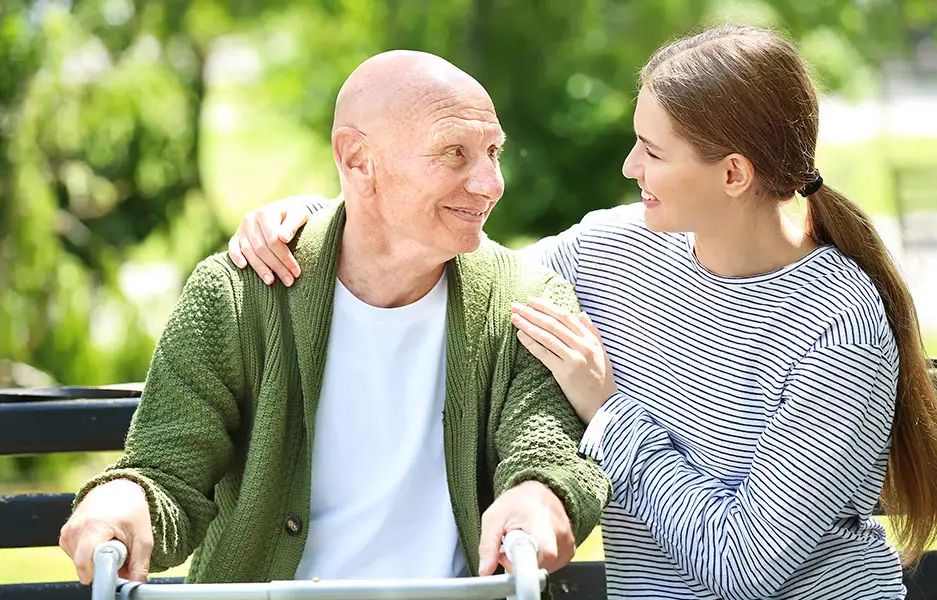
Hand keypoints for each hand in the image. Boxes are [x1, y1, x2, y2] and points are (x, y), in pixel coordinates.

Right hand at [59, 479, 152, 583]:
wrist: (117, 489)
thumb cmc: (131, 510)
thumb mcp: (143, 537)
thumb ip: (140, 564)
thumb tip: (134, 585)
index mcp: (94, 527)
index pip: (86, 561)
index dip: (98, 573)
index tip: (109, 575)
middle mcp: (75, 530)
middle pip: (86, 564)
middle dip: (104, 565)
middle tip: (120, 551)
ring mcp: (67, 533)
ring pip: (82, 562)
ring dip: (98, 558)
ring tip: (111, 540)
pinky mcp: (64, 536)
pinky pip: (77, 555)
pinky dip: (91, 552)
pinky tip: (100, 539)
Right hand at [227, 195, 315, 285]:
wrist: (285, 209)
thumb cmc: (295, 214)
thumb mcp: (299, 215)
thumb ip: (292, 225)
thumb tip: (283, 237)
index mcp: (265, 213)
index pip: (273, 240)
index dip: (285, 258)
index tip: (296, 272)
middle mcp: (250, 219)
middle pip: (261, 248)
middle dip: (276, 267)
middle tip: (289, 281)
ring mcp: (242, 227)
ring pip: (248, 251)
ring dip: (260, 268)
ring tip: (271, 281)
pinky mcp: (237, 235)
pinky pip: (233, 247)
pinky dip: (236, 257)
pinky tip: (243, 267)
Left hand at [478, 480, 574, 575]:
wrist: (540, 492)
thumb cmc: (518, 503)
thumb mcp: (494, 518)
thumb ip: (488, 546)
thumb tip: (485, 571)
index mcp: (542, 522)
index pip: (545, 553)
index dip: (527, 566)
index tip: (514, 567)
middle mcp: (559, 533)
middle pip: (539, 565)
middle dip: (519, 563)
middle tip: (510, 546)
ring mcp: (567, 544)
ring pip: (543, 568)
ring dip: (528, 562)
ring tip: (523, 542)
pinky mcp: (570, 552)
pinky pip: (550, 567)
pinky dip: (538, 561)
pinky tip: (534, 545)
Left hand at [511, 298, 615, 422]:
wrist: (604, 405)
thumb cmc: (601, 379)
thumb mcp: (601, 351)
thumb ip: (592, 331)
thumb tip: (581, 313)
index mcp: (591, 339)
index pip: (566, 317)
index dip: (547, 307)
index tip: (532, 301)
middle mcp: (583, 346)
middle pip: (553, 324)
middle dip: (533, 313)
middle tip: (516, 306)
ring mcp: (574, 358)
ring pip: (547, 336)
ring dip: (528, 325)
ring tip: (514, 318)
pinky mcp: (565, 372)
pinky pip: (544, 354)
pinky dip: (531, 343)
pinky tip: (520, 335)